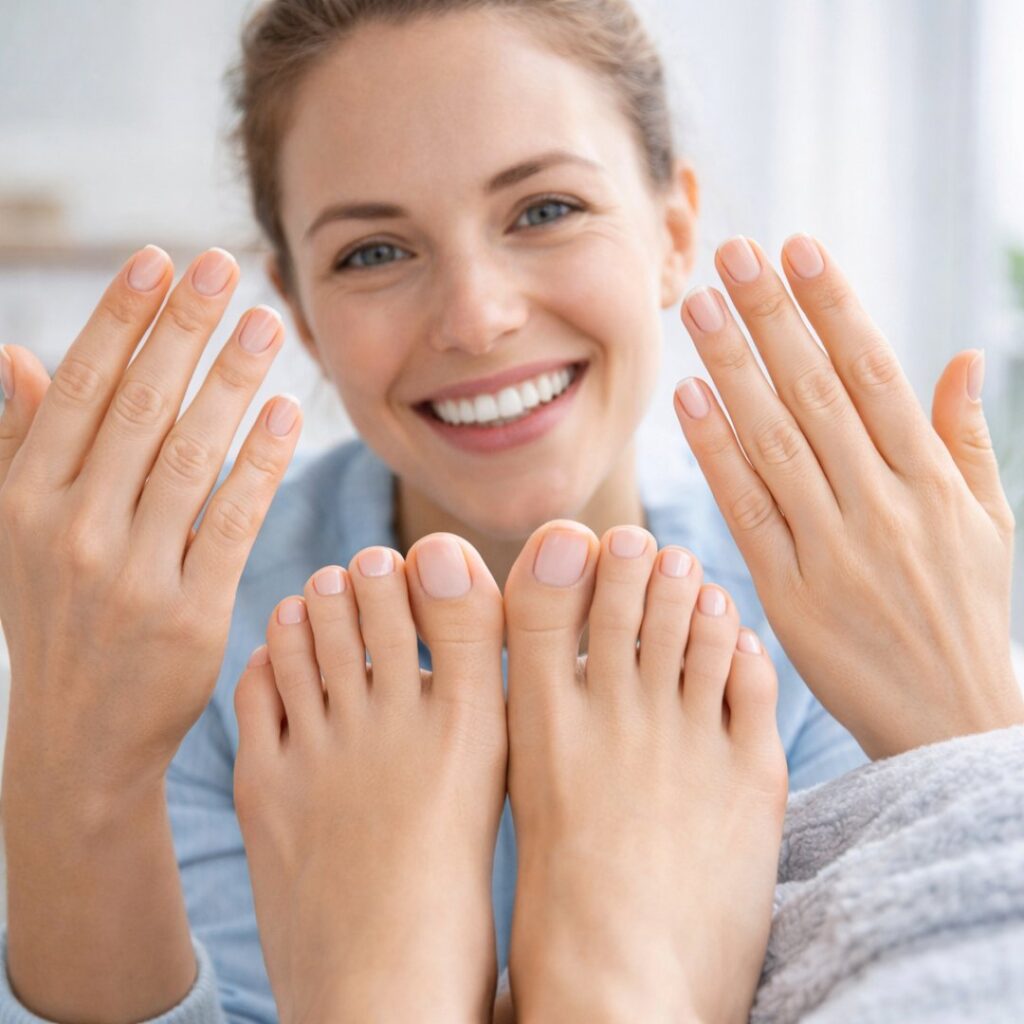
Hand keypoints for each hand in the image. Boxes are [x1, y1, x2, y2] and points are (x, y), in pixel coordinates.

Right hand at [0, 246, 301, 815]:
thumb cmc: (55, 621)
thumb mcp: (13, 535)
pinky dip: (260, 465)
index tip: (160, 260)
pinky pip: (231, 522)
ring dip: (232, 381)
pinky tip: (287, 414)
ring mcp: (130, 575)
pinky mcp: (188, 615)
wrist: (76, 739)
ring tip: (267, 324)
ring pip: (189, 455)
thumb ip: (14, 445)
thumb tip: (13, 354)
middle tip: (226, 264)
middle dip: (184, 329)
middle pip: (137, 407)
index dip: (121, 319)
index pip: (79, 389)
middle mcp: (69, 529)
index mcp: (22, 500)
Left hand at [673, 233, 1020, 758]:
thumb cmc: (965, 615)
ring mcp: (835, 548)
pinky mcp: (790, 593)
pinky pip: (748, 510)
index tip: (798, 250)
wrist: (951, 723)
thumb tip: (962, 356)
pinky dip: (717, 454)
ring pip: (775, 440)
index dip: (834, 307)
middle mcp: (884, 504)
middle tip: (731, 252)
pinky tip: (689, 402)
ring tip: (700, 307)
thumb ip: (966, 439)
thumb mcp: (990, 525)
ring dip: (734, 368)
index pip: (875, 373)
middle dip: (772, 317)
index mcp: (932, 481)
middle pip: (816, 392)